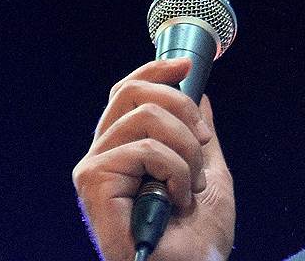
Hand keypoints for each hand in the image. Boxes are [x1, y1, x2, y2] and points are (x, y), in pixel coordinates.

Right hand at [72, 59, 234, 260]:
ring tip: (192, 185)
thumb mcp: (210, 174)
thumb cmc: (198, 239)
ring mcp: (96, 168)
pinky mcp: (94, 183)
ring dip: (186, 150)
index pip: (128, 92)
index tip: (187, 65)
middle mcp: (105, 154)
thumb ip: (201, 137)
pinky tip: (178, 201)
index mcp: (127, 149)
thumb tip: (202, 94)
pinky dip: (176, 171)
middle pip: (132, 92)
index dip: (155, 70)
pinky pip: (145, 149)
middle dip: (181, 107)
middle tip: (203, 141)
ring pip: (145, 117)